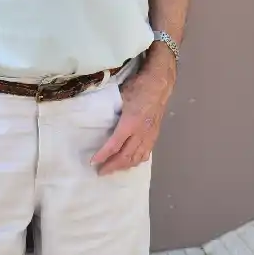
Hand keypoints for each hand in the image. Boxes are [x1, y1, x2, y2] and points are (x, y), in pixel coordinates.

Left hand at [91, 49, 174, 175]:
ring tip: (113, 169)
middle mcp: (141, 132)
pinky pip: (146, 153)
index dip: (103, 155)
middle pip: (126, 156)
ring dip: (124, 166)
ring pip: (137, 158)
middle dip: (112, 165)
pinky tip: (130, 163)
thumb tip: (98, 119)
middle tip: (100, 171)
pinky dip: (136, 161)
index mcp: (131, 122)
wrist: (160, 83)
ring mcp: (150, 135)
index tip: (93, 162)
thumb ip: (111, 110)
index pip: (115, 144)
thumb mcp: (120, 96)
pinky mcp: (155, 134)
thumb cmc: (139, 86)